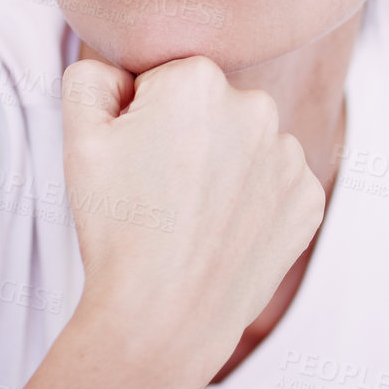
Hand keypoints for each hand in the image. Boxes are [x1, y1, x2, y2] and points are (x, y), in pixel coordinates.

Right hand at [60, 55, 325, 384]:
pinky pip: (276, 185)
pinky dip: (254, 203)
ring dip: (225, 168)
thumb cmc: (117, 226)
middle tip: (161, 191)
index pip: (167, 81)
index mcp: (198, 78)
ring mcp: (291, 154)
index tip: (136, 160)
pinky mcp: (310, 198)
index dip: (143, 119)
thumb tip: (126, 72)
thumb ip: (92, 78)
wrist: (164, 316)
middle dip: (188, 137)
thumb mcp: (78, 138)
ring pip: (248, 146)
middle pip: (213, 109)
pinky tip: (224, 233)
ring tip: (192, 217)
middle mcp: (256, 105)